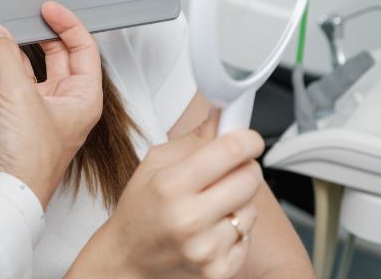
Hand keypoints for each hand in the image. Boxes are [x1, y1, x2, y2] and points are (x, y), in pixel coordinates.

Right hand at [0, 1, 102, 209]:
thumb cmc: (29, 162)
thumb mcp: (22, 96)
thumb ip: (7, 58)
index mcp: (81, 98)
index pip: (83, 50)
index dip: (68, 24)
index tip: (49, 9)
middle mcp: (58, 102)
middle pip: (51, 55)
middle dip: (33, 34)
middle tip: (20, 14)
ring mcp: (29, 107)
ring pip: (19, 65)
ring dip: (4, 48)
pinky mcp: (3, 114)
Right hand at [66, 110, 264, 278]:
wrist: (129, 258)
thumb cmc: (140, 207)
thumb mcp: (154, 163)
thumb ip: (193, 140)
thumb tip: (222, 117)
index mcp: (171, 185)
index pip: (229, 152)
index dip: (248, 139)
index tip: (250, 138)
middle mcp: (190, 218)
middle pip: (249, 179)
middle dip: (246, 167)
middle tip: (231, 167)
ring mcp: (206, 248)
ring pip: (251, 209)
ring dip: (240, 200)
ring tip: (214, 203)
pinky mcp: (219, 270)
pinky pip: (248, 237)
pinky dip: (236, 228)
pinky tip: (213, 227)